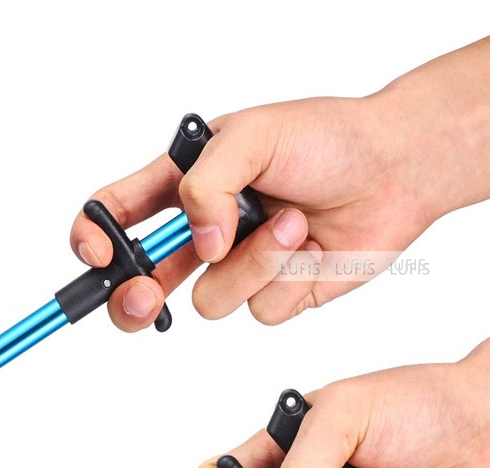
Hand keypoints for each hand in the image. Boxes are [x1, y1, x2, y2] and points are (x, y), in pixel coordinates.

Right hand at [70, 31, 489, 330]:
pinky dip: (288, 280)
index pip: (117, 213)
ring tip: (294, 225)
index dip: (92, 237)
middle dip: (135, 295)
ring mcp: (237, 266)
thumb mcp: (255, 136)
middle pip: (141, 282)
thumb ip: (207, 183)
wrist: (397, 170)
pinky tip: (314, 248)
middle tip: (144, 293)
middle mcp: (205, 230)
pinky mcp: (274, 293)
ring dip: (252, 265)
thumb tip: (198, 243)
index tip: (95, 253)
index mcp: (185, 183)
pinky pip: (260, 310)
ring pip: (209, 300)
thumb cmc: (329, 139)